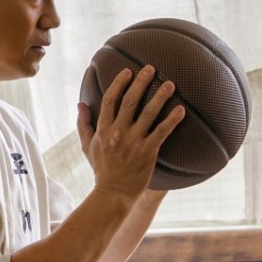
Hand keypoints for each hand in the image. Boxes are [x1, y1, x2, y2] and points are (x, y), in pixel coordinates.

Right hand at [77, 65, 184, 202]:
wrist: (113, 193)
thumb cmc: (102, 170)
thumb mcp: (87, 146)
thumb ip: (83, 124)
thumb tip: (80, 104)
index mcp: (103, 129)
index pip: (110, 99)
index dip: (120, 83)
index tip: (128, 71)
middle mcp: (118, 132)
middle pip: (130, 101)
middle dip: (141, 82)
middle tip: (151, 68)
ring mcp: (133, 141)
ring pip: (148, 113)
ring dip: (160, 96)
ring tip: (170, 84)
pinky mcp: (147, 152)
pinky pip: (162, 132)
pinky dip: (172, 120)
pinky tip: (181, 110)